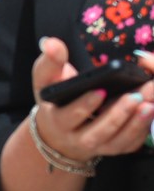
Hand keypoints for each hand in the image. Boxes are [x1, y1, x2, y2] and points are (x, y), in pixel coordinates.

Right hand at [33, 37, 153, 160]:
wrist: (59, 131)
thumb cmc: (55, 99)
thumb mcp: (46, 79)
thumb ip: (50, 60)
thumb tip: (51, 43)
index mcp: (57, 121)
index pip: (69, 117)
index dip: (84, 106)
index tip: (100, 90)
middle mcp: (76, 139)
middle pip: (96, 134)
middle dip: (116, 116)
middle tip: (133, 97)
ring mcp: (97, 146)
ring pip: (116, 142)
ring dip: (133, 125)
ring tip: (148, 104)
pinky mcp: (114, 147)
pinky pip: (129, 144)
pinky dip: (141, 130)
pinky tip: (149, 111)